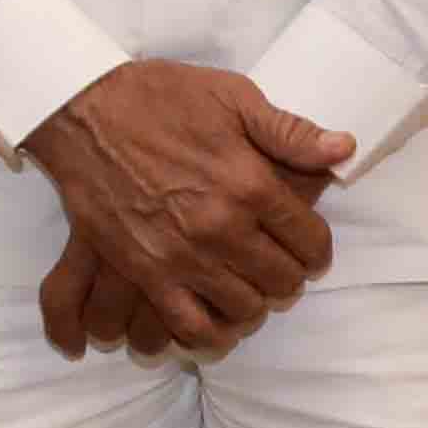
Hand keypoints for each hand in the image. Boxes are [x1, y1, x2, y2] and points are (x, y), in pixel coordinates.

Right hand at [21, 61, 349, 356]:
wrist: (83, 109)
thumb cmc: (160, 97)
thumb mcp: (232, 96)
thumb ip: (290, 131)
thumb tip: (344, 150)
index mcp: (250, 184)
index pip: (310, 240)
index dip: (315, 247)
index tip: (305, 244)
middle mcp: (222, 227)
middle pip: (282, 280)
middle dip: (288, 274)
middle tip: (276, 261)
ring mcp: (182, 256)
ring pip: (244, 308)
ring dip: (254, 301)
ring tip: (246, 284)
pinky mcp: (145, 273)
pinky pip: (191, 326)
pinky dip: (212, 331)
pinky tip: (215, 315)